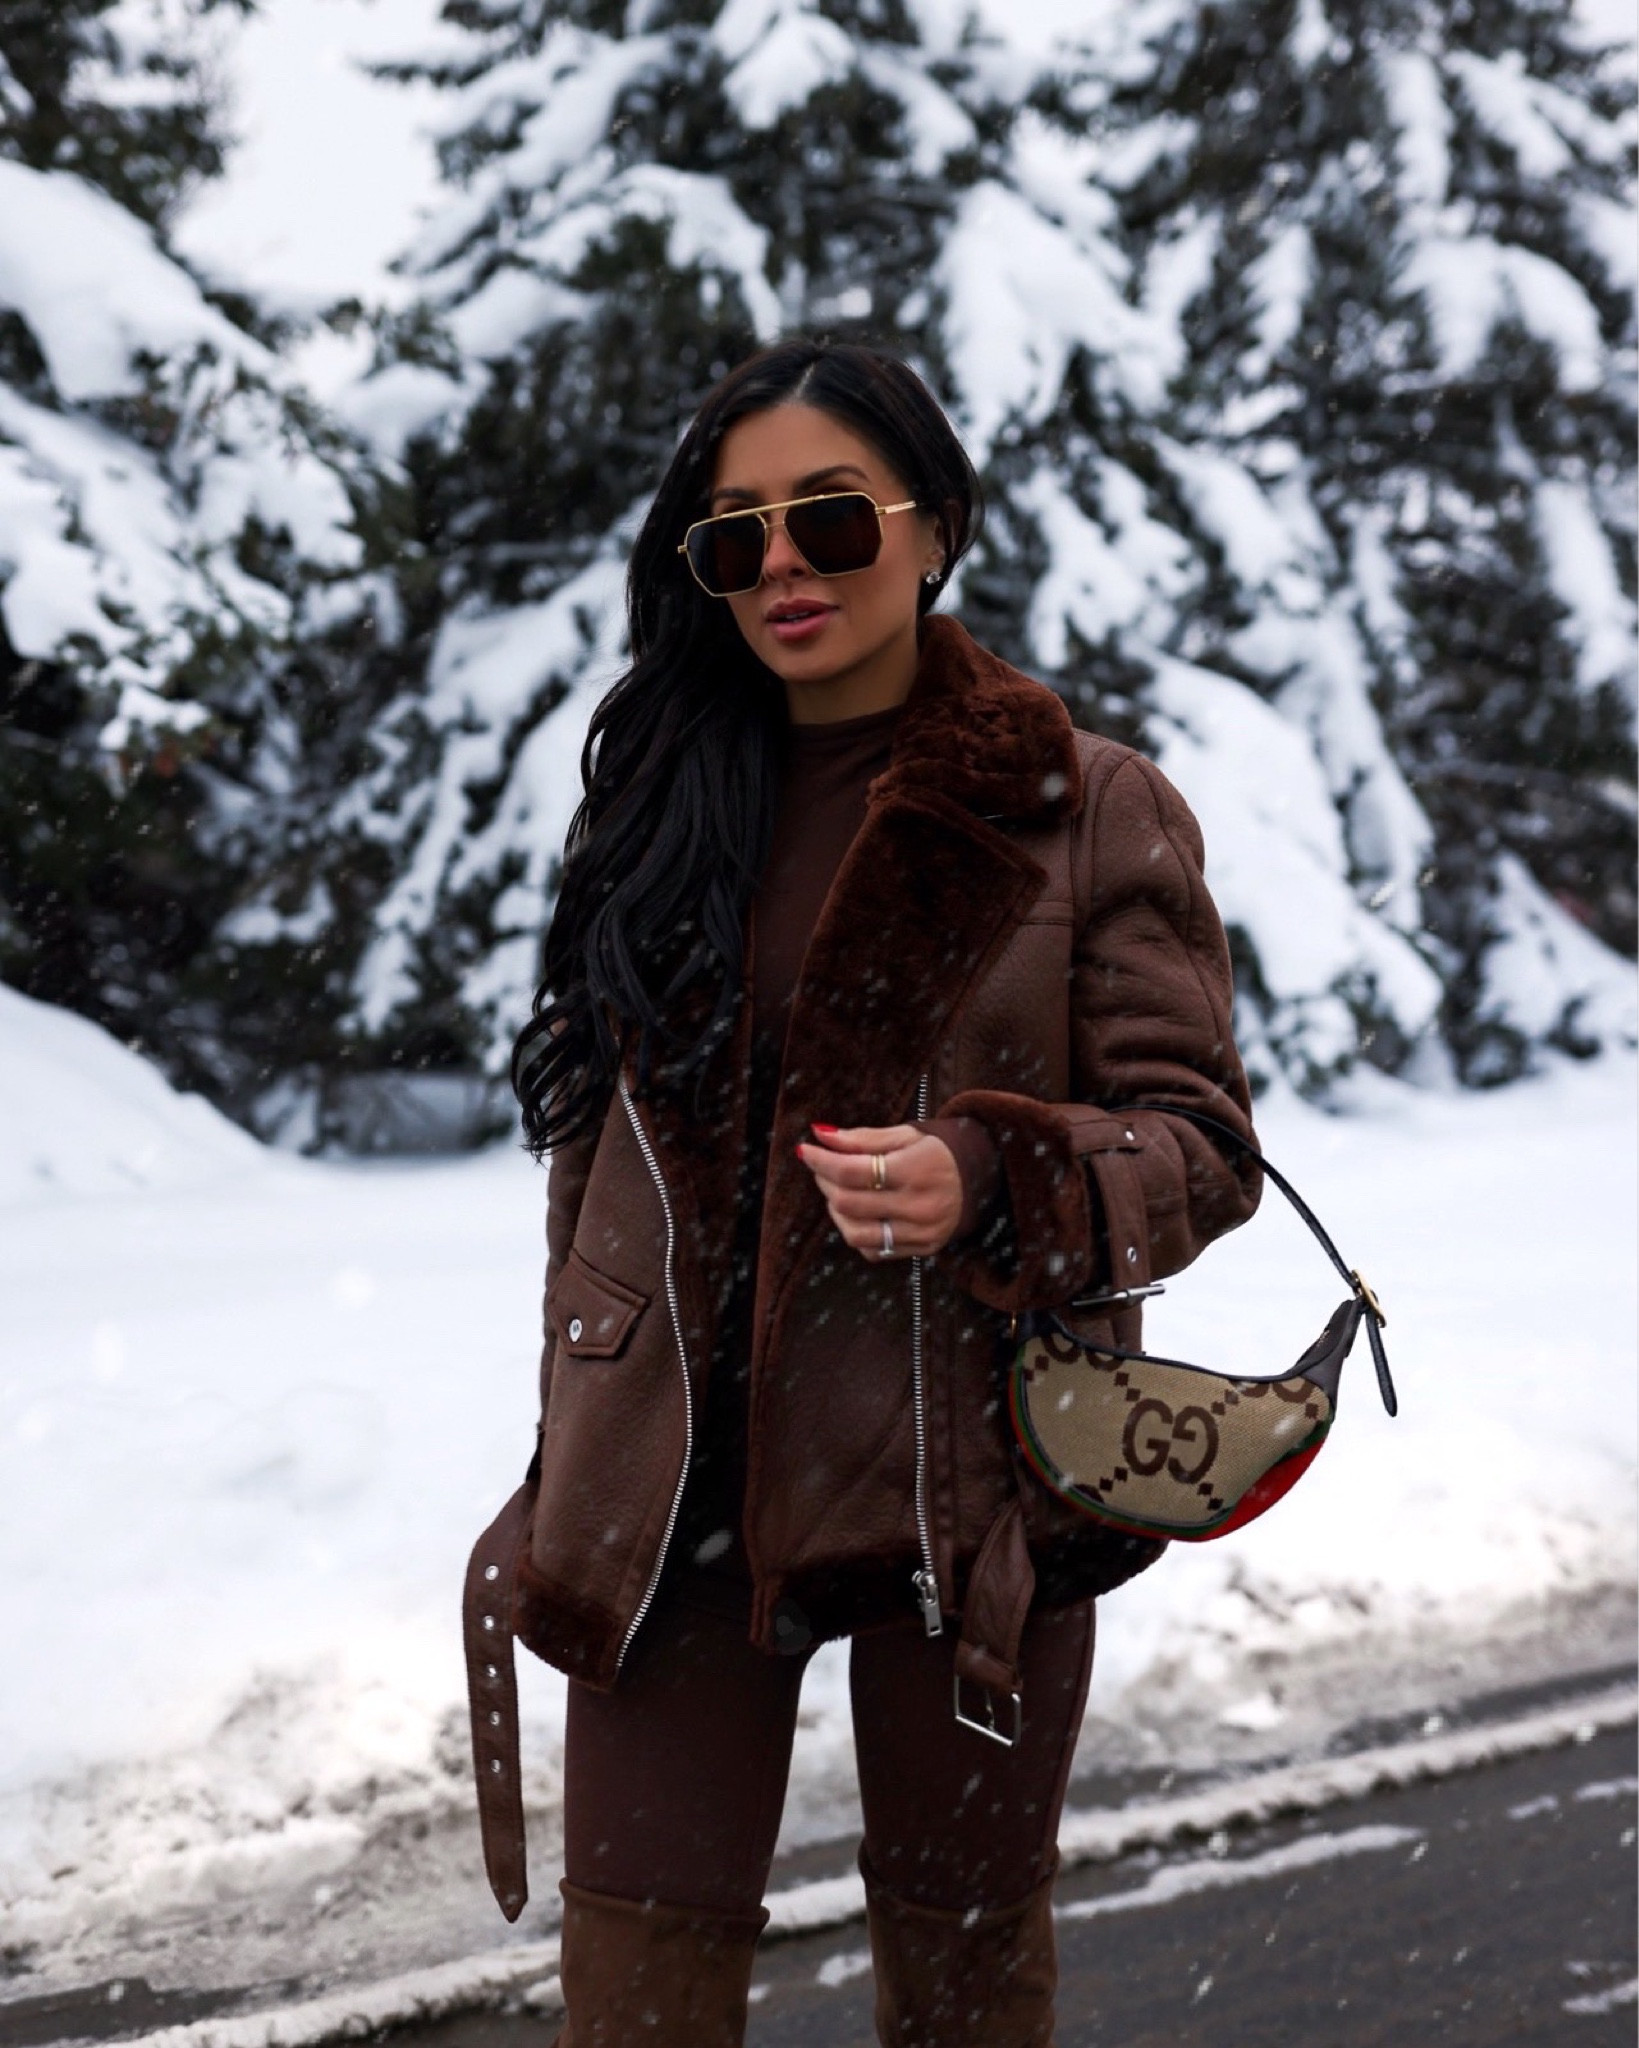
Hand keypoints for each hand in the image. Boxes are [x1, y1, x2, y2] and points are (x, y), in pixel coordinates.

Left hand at [794, 1122, 962, 1260]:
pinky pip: (872, 1250)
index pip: (854, 1171)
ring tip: (838, 1191)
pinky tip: (859, 1212)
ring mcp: (921, 1233)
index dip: (822, 1161)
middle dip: (825, 1182)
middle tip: (823, 1166)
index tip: (806, 1150)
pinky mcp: (922, 1249)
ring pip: (855, 1233)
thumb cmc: (937, 1153)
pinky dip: (856, 1232)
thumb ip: (862, 1138)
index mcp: (916, 1170)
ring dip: (836, 1211)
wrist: (979, 1181)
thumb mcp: (905, 1136)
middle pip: (849, 1202)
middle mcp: (920, 1206)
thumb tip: (820, 1135)